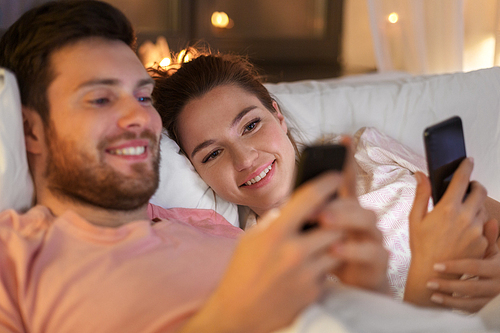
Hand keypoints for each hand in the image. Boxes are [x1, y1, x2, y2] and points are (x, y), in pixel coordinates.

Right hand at [180, 172, 344, 332]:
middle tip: (334, 214)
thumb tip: (296, 206)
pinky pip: (329, 270)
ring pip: (337, 247)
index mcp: (275, 233)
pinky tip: (311, 265)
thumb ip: (274, 220)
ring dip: (334, 241)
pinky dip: (324, 264)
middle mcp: (294, 251)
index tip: (336, 175)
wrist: (238, 314)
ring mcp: (306, 273)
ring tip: (323, 240)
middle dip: (336, 217)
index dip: (327, 182)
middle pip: (334, 223)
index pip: (310, 198)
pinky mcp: (314, 291)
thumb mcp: (251, 239)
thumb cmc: (241, 272)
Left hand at [320, 136, 388, 292]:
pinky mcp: (379, 260)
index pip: (347, 181)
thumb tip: (288, 201)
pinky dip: (352, 250)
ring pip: (367, 220)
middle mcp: (362, 219)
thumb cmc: (328, 258)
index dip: (346, 160)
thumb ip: (309, 217)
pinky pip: (371, 251)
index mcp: (346, 210)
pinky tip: (335, 249)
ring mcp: (373, 237)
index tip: (343, 138)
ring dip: (345, 219)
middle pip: (356, 200)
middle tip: (315, 206)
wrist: (351, 290)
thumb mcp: (315, 236)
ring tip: (324, 222)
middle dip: (336, 200)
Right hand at [404, 158, 488, 306]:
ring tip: (462, 212)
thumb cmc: (420, 245)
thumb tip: (420, 174)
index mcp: (447, 209)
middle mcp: (466, 218)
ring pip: (483, 209)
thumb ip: (421, 194)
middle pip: (480, 192)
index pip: (461, 180)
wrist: (433, 273)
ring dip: (476, 205)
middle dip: (476, 185)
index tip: (468, 160)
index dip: (465, 167)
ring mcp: (477, 231)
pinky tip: (463, 231)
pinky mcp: (483, 242)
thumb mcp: (415, 218)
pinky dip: (476, 224)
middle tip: (469, 187)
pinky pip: (484, 227)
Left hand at [426, 219, 499, 311]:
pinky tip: (436, 299)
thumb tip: (491, 220)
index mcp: (497, 268)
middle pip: (471, 287)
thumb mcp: (492, 251)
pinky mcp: (485, 307)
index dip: (455, 267)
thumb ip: (488, 237)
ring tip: (430, 290)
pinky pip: (469, 309)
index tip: (435, 266)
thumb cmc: (491, 262)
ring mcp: (491, 298)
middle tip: (429, 282)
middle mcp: (496, 285)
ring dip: (448, 297)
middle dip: (448, 285)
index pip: (475, 267)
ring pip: (470, 301)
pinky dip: (452, 304)